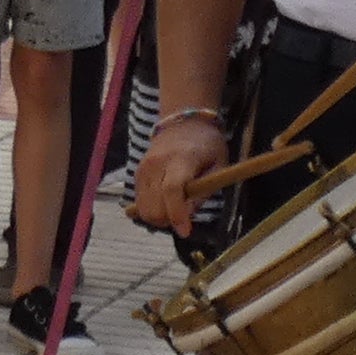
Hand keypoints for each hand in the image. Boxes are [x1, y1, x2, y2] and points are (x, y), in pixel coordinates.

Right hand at [126, 114, 221, 236]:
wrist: (184, 122)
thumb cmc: (207, 146)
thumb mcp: (218, 166)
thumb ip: (203, 192)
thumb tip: (187, 217)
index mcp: (182, 159)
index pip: (173, 190)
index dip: (177, 214)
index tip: (185, 231)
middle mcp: (158, 163)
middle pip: (154, 204)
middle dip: (168, 220)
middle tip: (184, 218)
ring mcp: (144, 168)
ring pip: (144, 208)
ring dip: (159, 217)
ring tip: (174, 210)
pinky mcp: (137, 172)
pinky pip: (139, 201)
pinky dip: (151, 209)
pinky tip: (164, 202)